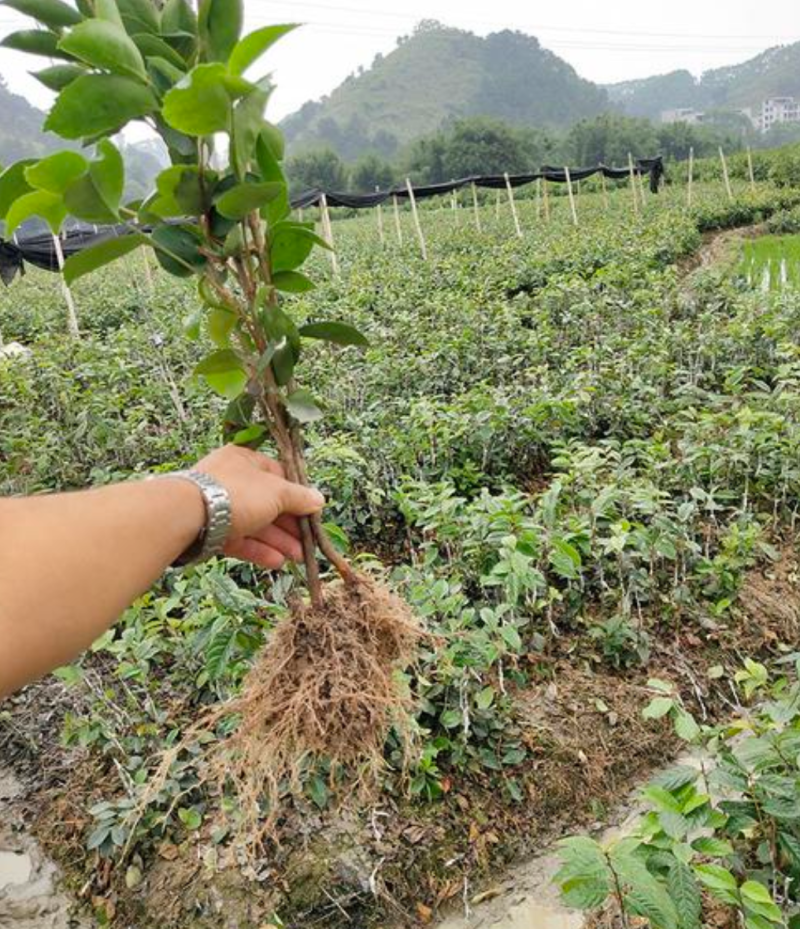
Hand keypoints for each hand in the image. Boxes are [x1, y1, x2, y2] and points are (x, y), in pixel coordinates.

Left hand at [194, 445, 324, 569]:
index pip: (278, 476)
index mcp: (245, 461)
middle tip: (307, 543)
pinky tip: (277, 562)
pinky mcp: (212, 531)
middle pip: (268, 504)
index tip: (311, 513)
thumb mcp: (277, 492)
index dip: (297, 495)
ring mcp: (220, 507)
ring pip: (256, 524)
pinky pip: (241, 540)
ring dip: (278, 541)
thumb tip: (319, 500)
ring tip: (297, 558)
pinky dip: (259, 550)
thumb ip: (300, 498)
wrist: (187, 516)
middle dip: (290, 525)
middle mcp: (232, 481)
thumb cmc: (236, 493)